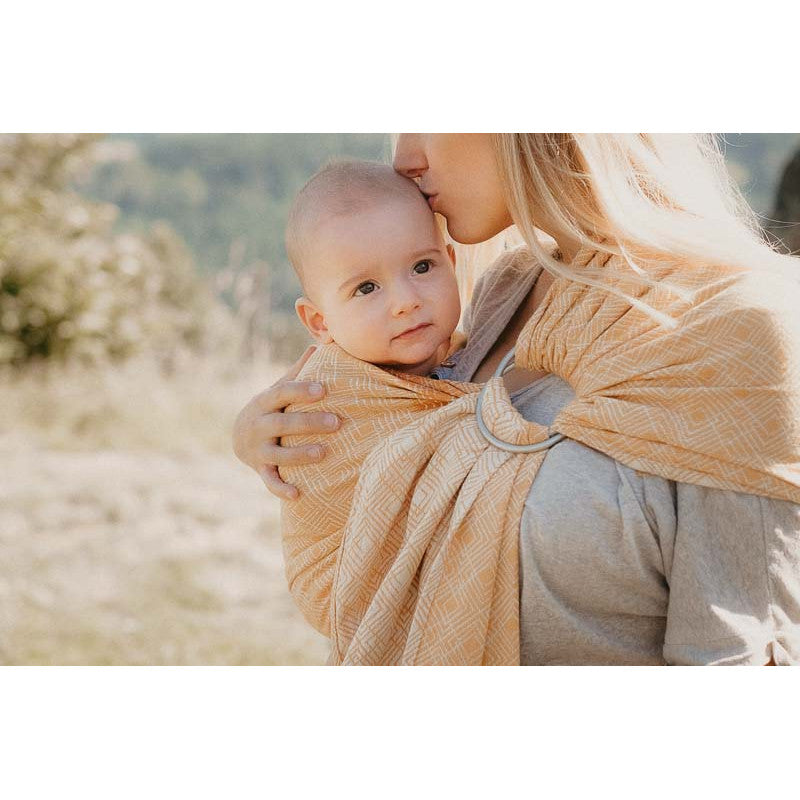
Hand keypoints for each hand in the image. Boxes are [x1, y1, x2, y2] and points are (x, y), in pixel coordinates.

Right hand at [232, 345, 339, 499]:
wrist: (239, 437)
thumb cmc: (271, 408)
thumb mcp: (278, 389)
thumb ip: (298, 371)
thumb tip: (319, 345)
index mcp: (265, 402)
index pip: (282, 393)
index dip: (301, 391)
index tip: (324, 390)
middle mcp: (259, 425)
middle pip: (283, 423)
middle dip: (309, 423)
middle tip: (337, 423)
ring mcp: (258, 449)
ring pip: (278, 453)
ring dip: (299, 455)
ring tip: (323, 453)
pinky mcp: (260, 469)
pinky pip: (269, 481)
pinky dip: (281, 488)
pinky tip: (298, 494)